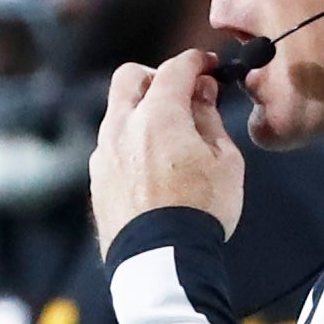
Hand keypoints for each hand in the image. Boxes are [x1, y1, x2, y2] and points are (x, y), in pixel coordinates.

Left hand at [89, 48, 243, 255]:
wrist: (162, 261)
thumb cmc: (200, 212)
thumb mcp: (225, 161)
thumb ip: (210, 118)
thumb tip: (202, 94)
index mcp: (157, 115)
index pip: (175, 68)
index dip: (196, 62)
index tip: (209, 67)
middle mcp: (122, 127)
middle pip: (130, 77)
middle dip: (156, 76)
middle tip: (182, 94)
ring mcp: (104, 154)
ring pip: (118, 113)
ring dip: (142, 111)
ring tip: (172, 137)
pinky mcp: (98, 180)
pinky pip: (113, 146)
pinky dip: (132, 142)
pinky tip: (154, 164)